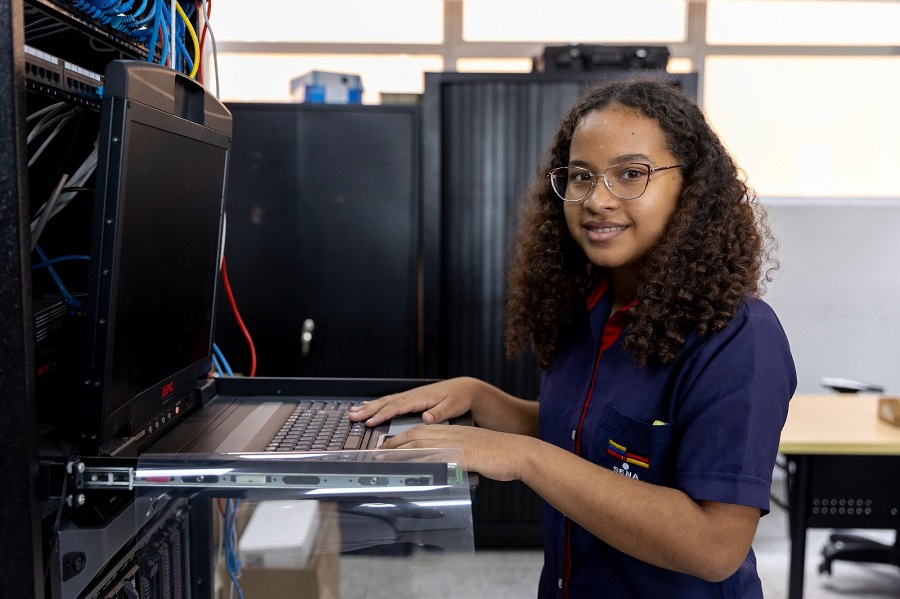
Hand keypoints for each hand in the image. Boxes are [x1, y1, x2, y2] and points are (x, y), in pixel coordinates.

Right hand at [348, 377, 478, 426]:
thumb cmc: (459, 398)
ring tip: (353, 412)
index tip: (370, 422)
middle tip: (352, 417)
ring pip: (385, 401)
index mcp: (420, 398)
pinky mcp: (411, 398)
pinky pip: (390, 401)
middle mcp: (412, 395)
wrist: (465, 388)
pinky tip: (368, 406)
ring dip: (369, 407)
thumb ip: (439, 413)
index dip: (382, 415)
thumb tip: (427, 418)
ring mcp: (410, 396)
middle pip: (386, 403)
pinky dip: (377, 404)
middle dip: (368, 410)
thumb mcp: (452, 407)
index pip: (397, 407)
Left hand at [379, 424, 529, 481]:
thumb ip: (456, 456)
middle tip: (377, 450)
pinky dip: (420, 460)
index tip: (387, 445)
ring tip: (383, 457)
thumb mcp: (473, 452)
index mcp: (454, 432)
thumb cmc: (499, 455)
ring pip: (422, 443)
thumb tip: (442, 465)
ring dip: (400, 450)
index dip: (402, 437)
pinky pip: (437, 456)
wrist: (518, 453)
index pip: (422, 431)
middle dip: (394, 442)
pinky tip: (410, 466)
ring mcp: (457, 443)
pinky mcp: (463, 455)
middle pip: (417, 434)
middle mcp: (452, 434)